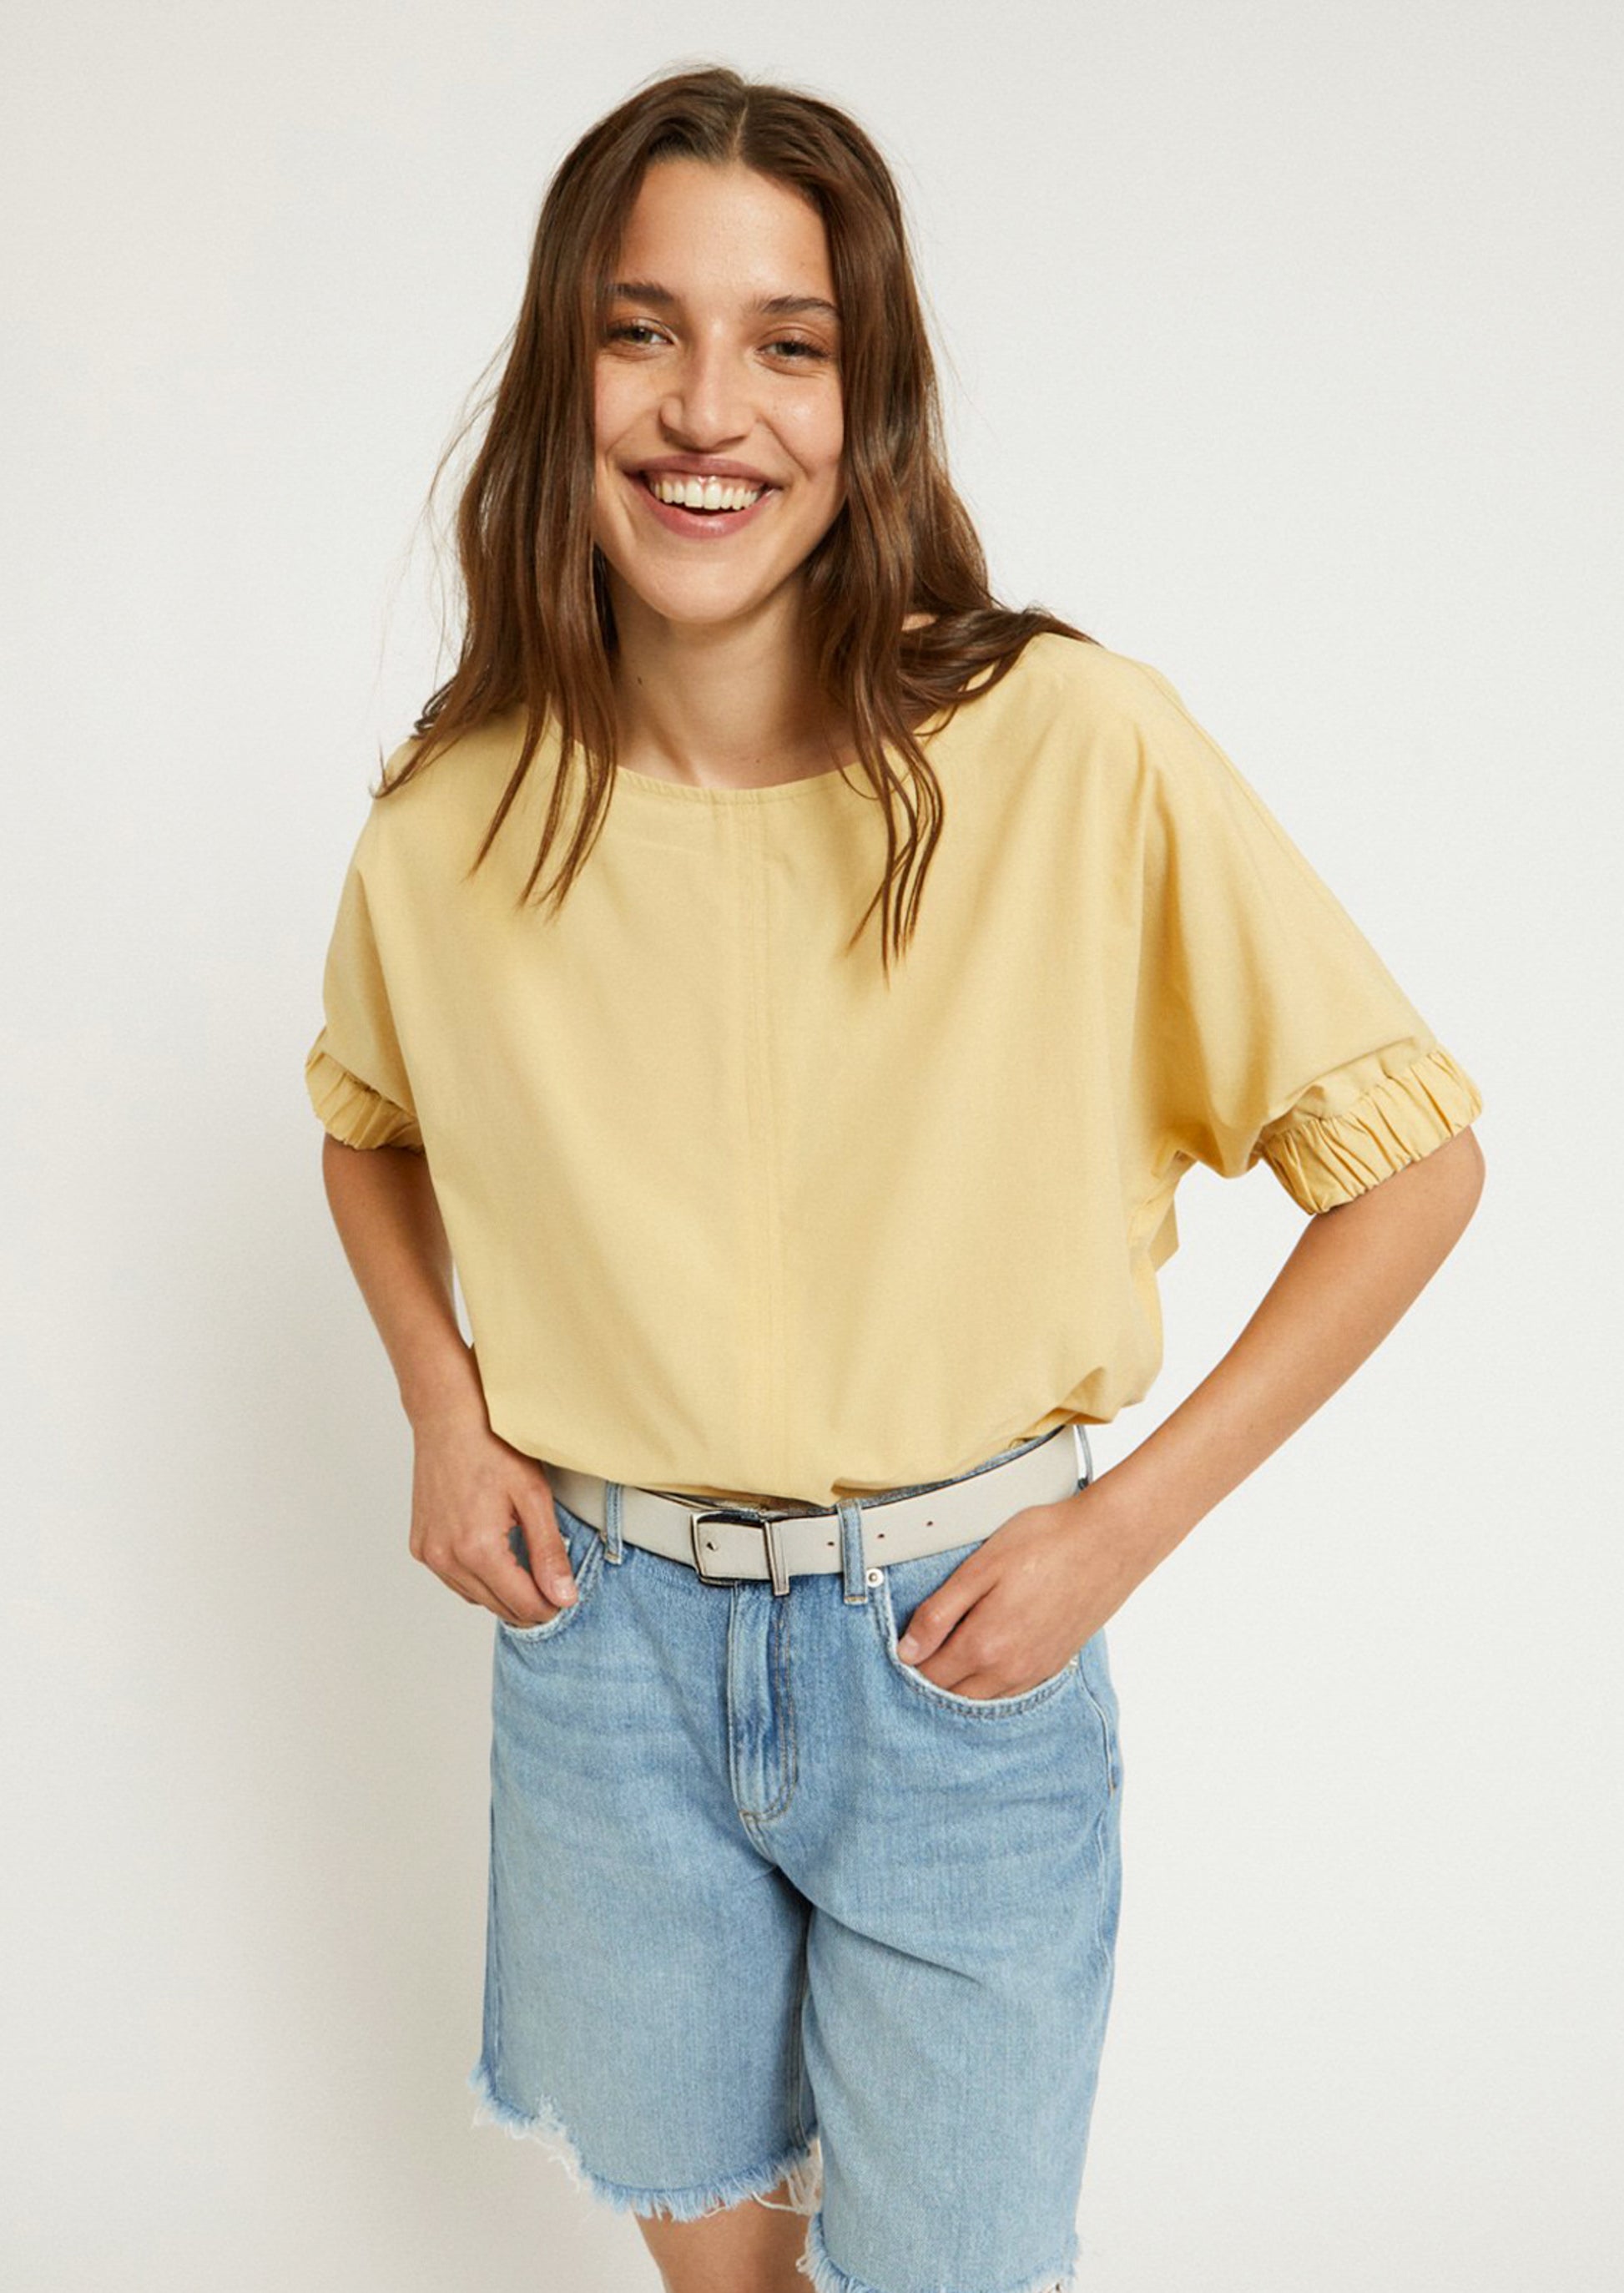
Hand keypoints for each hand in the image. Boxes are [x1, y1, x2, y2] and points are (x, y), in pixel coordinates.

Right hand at [407, 1401, 578, 1627]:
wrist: (448, 1419)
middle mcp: (446, 1558)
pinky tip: (498, 1561)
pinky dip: (478, 1581)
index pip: (522, 1604)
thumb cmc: (492, 1447)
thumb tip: (563, 1597)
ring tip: (529, 1574)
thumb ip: (549, 1552)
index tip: (567, 1599)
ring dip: (503, 1595)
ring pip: (475, 1598)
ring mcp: (429, 1553)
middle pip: (498, 1607)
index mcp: (477, 1549)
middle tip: (554, 1589)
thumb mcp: (533, 1497)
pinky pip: (455, 1581)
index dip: (550, 1608)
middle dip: (529, 1605)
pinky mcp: (420, 1546)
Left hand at [892, 1479, 1148, 1698]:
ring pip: (982, 1699)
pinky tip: (987, 1659)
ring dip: (960, 1683)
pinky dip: (990, 1684)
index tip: (902, 1641)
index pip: (928, 1675)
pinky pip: (1011, 1692)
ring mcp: (1035, 1672)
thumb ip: (939, 1613)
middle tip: (921, 1646)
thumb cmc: (1045, 1542)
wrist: (1108, 1541)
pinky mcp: (1054, 1665)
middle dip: (931, 1676)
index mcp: (985, 1645)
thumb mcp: (980, 1568)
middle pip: (952, 1694)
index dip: (909, 1660)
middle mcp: (1009, 1670)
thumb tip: (907, 1650)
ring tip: (949, 1653)